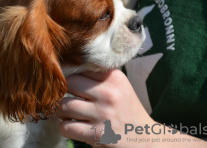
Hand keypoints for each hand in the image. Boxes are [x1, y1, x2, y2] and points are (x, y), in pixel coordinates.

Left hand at [57, 70, 206, 147]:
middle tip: (68, 98)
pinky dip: (65, 128)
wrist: (144, 139)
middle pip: (69, 83)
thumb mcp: (118, 86)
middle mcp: (108, 93)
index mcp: (114, 78)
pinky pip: (65, 127)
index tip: (71, 84)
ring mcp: (102, 114)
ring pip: (64, 106)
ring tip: (69, 113)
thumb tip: (65, 70)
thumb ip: (97, 76)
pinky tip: (73, 126)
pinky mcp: (97, 134)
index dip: (71, 76)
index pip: (80, 68)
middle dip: (63, 92)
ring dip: (62, 111)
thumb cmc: (125, 109)